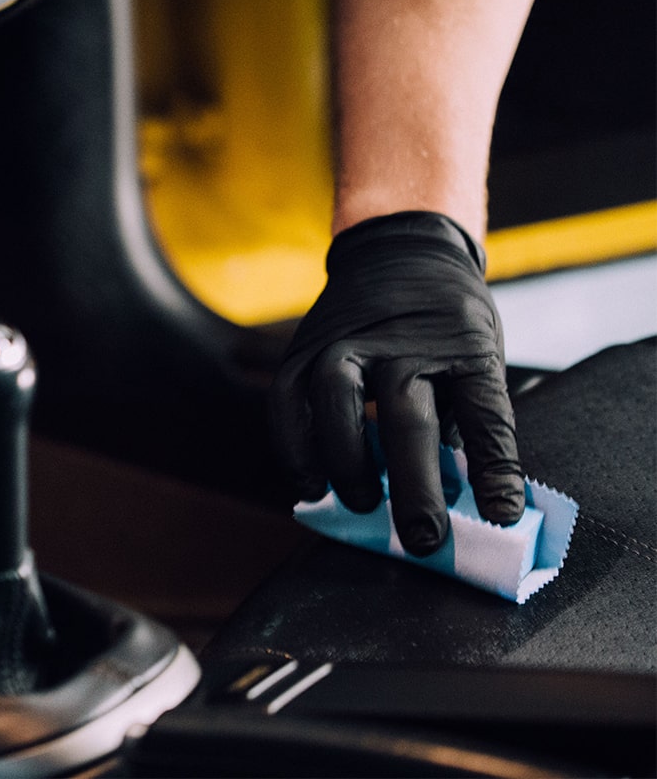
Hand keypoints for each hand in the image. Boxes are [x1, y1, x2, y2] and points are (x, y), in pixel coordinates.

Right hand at [270, 211, 523, 555]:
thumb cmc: (447, 322)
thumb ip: (473, 425)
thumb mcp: (480, 359)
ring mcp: (345, 342)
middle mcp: (400, 342)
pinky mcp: (303, 350)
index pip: (485, 412)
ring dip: (348, 463)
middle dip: (414, 485)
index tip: (499, 515)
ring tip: (360, 504)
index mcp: (462, 346)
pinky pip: (288, 402)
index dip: (494, 469)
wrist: (399, 250)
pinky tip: (311, 483)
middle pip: (407, 416)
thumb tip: (479, 505)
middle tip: (424, 537)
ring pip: (337, 404)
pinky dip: (295, 448)